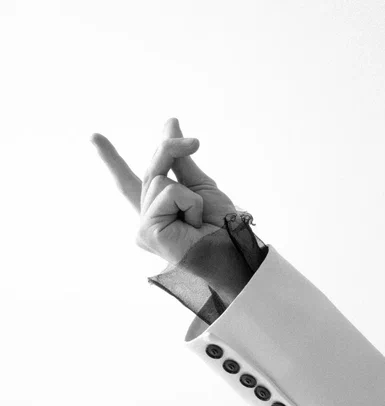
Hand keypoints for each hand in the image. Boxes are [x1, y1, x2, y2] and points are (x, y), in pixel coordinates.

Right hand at [91, 117, 241, 264]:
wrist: (233, 246)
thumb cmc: (220, 224)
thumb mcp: (199, 185)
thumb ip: (180, 160)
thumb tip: (169, 123)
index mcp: (158, 210)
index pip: (129, 182)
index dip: (111, 160)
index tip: (93, 137)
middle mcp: (147, 218)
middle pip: (149, 171)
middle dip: (170, 149)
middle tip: (195, 142)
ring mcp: (144, 227)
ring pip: (158, 180)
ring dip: (189, 194)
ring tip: (199, 218)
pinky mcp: (147, 232)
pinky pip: (167, 193)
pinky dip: (189, 203)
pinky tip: (194, 224)